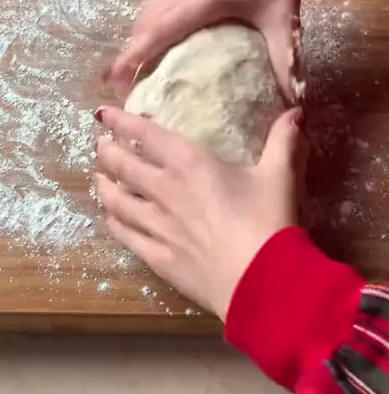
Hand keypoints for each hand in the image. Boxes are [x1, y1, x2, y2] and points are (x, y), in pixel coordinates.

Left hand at [96, 106, 304, 320]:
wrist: (262, 283)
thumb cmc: (269, 222)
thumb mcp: (279, 174)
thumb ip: (283, 140)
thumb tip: (296, 110)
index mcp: (190, 163)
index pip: (145, 135)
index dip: (121, 122)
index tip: (103, 114)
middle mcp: (165, 190)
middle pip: (123, 166)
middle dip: (106, 152)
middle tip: (98, 144)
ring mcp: (157, 226)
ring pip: (117, 201)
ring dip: (103, 186)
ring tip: (97, 177)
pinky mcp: (157, 258)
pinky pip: (126, 235)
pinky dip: (114, 222)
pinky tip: (110, 218)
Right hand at [108, 0, 300, 101]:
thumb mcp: (283, 22)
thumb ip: (284, 62)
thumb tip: (290, 104)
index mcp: (203, 0)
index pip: (160, 31)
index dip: (135, 55)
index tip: (115, 78)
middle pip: (146, 23)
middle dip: (131, 53)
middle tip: (123, 84)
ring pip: (149, 10)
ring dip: (138, 36)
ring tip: (135, 65)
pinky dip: (149, 21)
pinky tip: (155, 36)